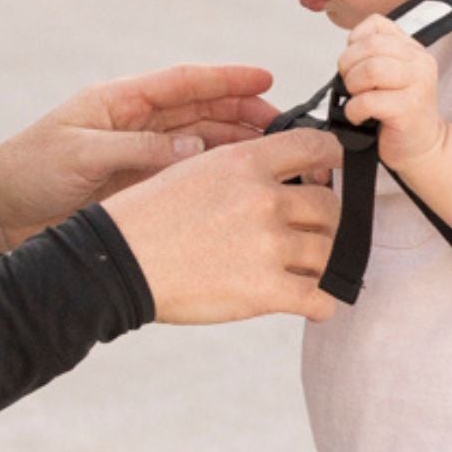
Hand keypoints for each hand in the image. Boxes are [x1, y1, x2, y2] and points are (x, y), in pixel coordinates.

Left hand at [0, 65, 278, 255]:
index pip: (183, 82)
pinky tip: (242, 183)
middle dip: (244, 113)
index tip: (265, 78)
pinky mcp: (139, 189)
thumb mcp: (80, 154)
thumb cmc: (26, 171)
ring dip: (236, 146)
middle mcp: (137, 125)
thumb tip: (195, 150)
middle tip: (284, 124)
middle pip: (202, 111)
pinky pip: (186, 178)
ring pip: (200, 144)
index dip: (226, 79)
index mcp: (120, 102)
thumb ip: (138, 150)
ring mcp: (140, 157)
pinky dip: (215, 177)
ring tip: (275, 154)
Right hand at [101, 128, 342, 324]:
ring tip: (310, 271)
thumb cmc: (147, 218)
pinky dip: (322, 304)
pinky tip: (314, 304)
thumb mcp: (194, 170)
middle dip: (327, 221)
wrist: (118, 263)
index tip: (333, 173)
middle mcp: (264, 199)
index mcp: (246, 163)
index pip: (316, 147)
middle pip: (330, 205)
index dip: (333, 161)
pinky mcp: (265, 290)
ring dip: (323, 263)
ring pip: (329, 251)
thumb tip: (278, 178)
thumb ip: (241, 170)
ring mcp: (268, 245)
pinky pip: (319, 298)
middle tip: (315, 233)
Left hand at [338, 16, 445, 170]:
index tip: (354, 63)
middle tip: (350, 85)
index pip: (377, 25)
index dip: (355, 42)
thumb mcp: (392, 74)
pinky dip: (354, 110)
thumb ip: (374, 55)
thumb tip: (347, 52)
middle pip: (370, 47)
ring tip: (356, 99)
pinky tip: (358, 117)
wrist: (423, 147)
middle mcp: (420, 63)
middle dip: (348, 66)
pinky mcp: (408, 109)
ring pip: (370, 70)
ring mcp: (417, 85)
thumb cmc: (400, 112)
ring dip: (352, 86)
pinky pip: (368, 101)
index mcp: (413, 49)